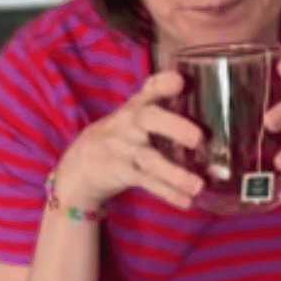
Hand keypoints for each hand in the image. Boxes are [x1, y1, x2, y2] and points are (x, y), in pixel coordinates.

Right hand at [52, 71, 204, 209]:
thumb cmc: (121, 132)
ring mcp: (126, 150)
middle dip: (173, 127)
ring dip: (175, 174)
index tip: (179, 81)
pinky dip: (168, 193)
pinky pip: (149, 184)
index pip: (150, 89)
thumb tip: (182, 78)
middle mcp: (131, 124)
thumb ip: (156, 93)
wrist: (81, 164)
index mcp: (137, 106)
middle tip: (197, 137)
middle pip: (150, 121)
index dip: (163, 84)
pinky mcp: (124, 173)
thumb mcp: (133, 109)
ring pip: (151, 160)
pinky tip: (187, 201)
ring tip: (198, 185)